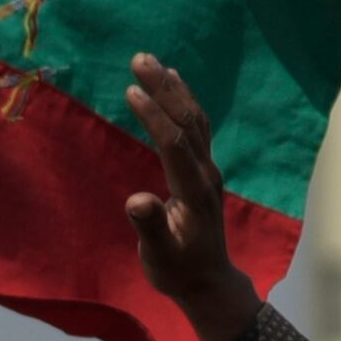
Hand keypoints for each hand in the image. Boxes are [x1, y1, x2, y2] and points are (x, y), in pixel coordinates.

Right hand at [119, 54, 262, 340]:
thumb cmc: (178, 271)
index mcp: (194, 191)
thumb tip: (137, 200)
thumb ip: (150, 227)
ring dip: (174, 89)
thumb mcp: (159, 257)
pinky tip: (172, 85)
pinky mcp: (204, 171)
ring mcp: (208, 171)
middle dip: (164, 88)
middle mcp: (206, 174)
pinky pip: (196, 127)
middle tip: (140, 58)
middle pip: (187, 121)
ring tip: (153, 62)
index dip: (154, 116)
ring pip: (194, 120)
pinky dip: (183, 102)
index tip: (131, 90)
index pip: (174, 143)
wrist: (208, 282)